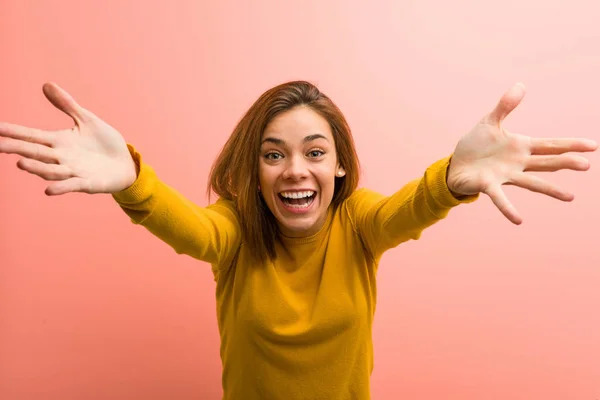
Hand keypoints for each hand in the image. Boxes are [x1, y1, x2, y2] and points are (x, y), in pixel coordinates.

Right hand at [0, 82, 136, 195]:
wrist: (126, 164)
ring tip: (20, 163)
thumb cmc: (105, 143)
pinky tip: (49, 190)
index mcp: (60, 142)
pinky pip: (72, 186)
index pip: (32, 136)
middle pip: (35, 153)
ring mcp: (73, 172)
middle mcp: (62, 158)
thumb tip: (46, 84)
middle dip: (16, 149)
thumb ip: (67, 105)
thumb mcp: (87, 120)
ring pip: (50, 170)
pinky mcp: (88, 183)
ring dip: (36, 168)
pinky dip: (62, 187)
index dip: (13, 132)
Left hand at [447, 83, 597, 224]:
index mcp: (520, 147)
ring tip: (569, 197)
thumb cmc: (475, 145)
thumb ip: (505, 106)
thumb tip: (521, 85)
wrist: (455, 165)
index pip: (550, 145)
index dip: (569, 145)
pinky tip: (518, 220)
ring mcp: (505, 176)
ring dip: (550, 190)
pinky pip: (500, 199)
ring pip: (531, 183)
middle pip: (546, 163)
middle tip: (586, 165)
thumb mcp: (489, 122)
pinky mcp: (489, 186)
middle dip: (565, 163)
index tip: (592, 146)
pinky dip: (508, 209)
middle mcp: (517, 164)